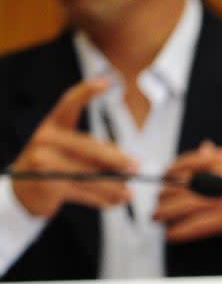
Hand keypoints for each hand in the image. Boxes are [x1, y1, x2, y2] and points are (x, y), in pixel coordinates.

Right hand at [9, 77, 135, 216]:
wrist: (23, 192)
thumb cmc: (52, 169)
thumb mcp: (69, 155)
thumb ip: (94, 155)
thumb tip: (128, 165)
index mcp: (52, 126)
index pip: (68, 103)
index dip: (86, 92)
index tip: (106, 82)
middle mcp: (45, 139)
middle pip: (88, 146)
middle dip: (115, 159)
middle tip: (135, 167)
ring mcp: (43, 160)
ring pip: (88, 173)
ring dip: (112, 186)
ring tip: (128, 193)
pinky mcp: (46, 182)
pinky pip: (82, 190)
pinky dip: (100, 198)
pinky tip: (113, 202)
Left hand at [156, 142, 221, 240]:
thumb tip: (204, 150)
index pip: (186, 162)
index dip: (171, 170)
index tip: (167, 175)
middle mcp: (219, 178)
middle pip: (179, 185)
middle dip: (163, 193)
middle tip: (157, 198)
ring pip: (182, 206)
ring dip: (165, 212)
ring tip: (157, 217)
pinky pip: (197, 226)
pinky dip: (181, 232)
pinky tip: (171, 234)